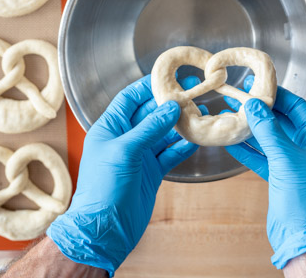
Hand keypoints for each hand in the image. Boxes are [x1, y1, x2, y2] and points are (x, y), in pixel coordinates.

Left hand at [48, 76, 197, 274]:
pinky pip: (171, 153)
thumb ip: (150, 127)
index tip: (170, 75)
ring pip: (164, 133)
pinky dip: (183, 146)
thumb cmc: (104, 188)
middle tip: (194, 91)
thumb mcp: (125, 151)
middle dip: (171, 103)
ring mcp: (140, 156)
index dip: (148, 86)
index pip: (129, 99)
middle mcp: (125, 139)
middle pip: (151, 114)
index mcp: (110, 129)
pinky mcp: (152, 172)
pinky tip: (197, 138)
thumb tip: (172, 106)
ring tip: (202, 113)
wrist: (104, 230)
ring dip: (181, 124)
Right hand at [224, 77, 305, 267]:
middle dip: (262, 111)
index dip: (279, 96)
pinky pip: (265, 159)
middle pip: (284, 122)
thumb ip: (269, 131)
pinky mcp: (282, 179)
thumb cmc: (305, 199)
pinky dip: (250, 151)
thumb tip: (255, 106)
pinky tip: (233, 142)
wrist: (302, 237)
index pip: (299, 109)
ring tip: (232, 114)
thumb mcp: (286, 159)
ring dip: (253, 130)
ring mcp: (296, 164)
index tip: (259, 85)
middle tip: (240, 97)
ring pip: (272, 140)